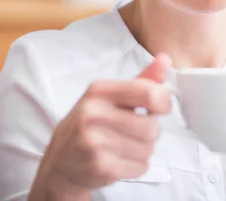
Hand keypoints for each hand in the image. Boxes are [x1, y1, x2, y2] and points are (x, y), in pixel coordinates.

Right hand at [29, 54, 172, 199]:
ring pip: (148, 149)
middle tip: (134, 132)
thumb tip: (165, 59)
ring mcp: (95, 142)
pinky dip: (136, 167)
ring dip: (143, 150)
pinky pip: (140, 167)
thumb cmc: (90, 125)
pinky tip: (119, 161)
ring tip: (124, 147)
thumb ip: (141, 80)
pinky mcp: (100, 167)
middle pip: (152, 127)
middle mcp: (94, 113)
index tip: (158, 108)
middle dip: (150, 132)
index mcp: (99, 90)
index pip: (149, 93)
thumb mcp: (110, 97)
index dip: (163, 103)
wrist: (59, 164)